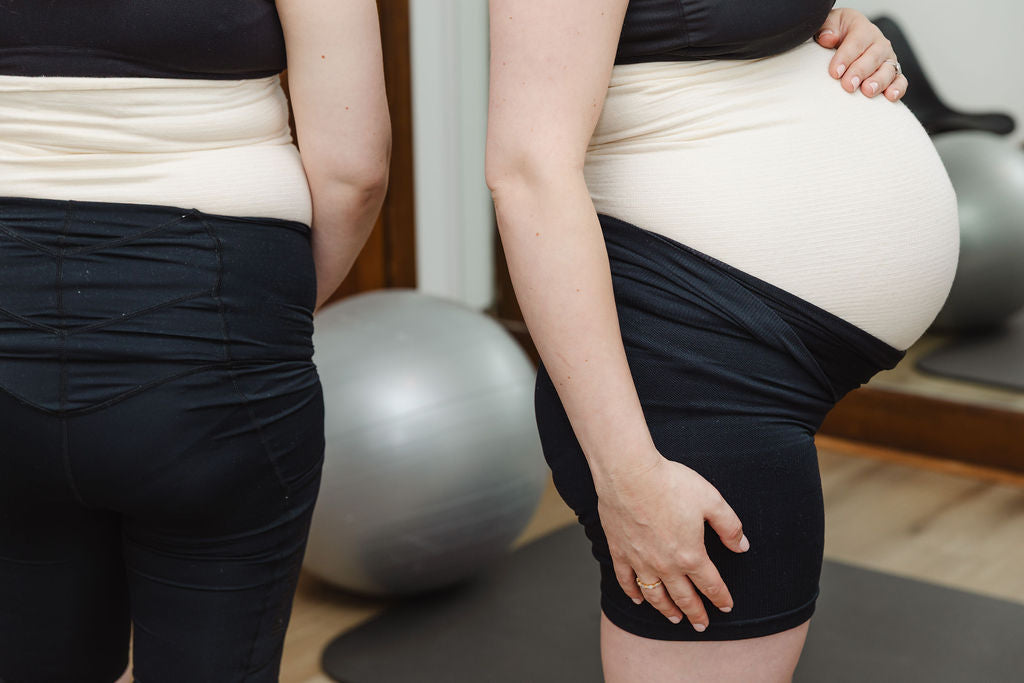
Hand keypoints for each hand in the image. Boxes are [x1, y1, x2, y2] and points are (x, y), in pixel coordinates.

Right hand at [596, 454, 749, 631]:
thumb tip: (742, 546)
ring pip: (655, 595)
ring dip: (666, 610)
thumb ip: (729, 526)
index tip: (726, 607)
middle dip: (696, 613)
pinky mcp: (620, 552)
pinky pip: (626, 581)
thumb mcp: (711, 500)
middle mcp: (665, 565)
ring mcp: (640, 561)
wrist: (629, 474)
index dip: (721, 598)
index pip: (710, 585)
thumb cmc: (671, 484)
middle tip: (701, 625)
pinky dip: (633, 593)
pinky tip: (638, 600)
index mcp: (691, 554)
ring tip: (674, 618)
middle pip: (684, 597)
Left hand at [815, 8, 907, 101]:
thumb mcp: (826, 25)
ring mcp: (887, 59)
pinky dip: (897, 88)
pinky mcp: (892, 75)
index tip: (834, 73)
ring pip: (888, 69)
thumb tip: (828, 38)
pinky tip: (890, 96)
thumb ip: (826, 27)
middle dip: (860, 72)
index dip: (846, 57)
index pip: (856, 41)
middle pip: (873, 57)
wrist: (842, 42)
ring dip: (879, 81)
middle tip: (848, 85)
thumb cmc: (833, 35)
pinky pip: (899, 81)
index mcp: (862, 29)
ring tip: (867, 91)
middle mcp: (878, 43)